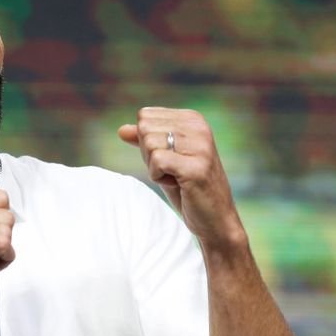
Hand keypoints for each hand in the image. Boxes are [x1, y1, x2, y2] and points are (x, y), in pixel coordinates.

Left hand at [118, 107, 245, 249]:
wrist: (215, 219)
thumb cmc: (187, 188)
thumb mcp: (163, 159)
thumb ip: (144, 141)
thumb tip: (121, 130)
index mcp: (193, 118)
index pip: (145, 116)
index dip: (146, 142)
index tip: (169, 158)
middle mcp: (199, 127)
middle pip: (144, 128)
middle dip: (148, 154)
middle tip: (172, 170)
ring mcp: (200, 146)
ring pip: (149, 144)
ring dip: (155, 167)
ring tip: (177, 177)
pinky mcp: (196, 167)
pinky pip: (157, 161)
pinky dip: (158, 177)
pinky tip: (178, 184)